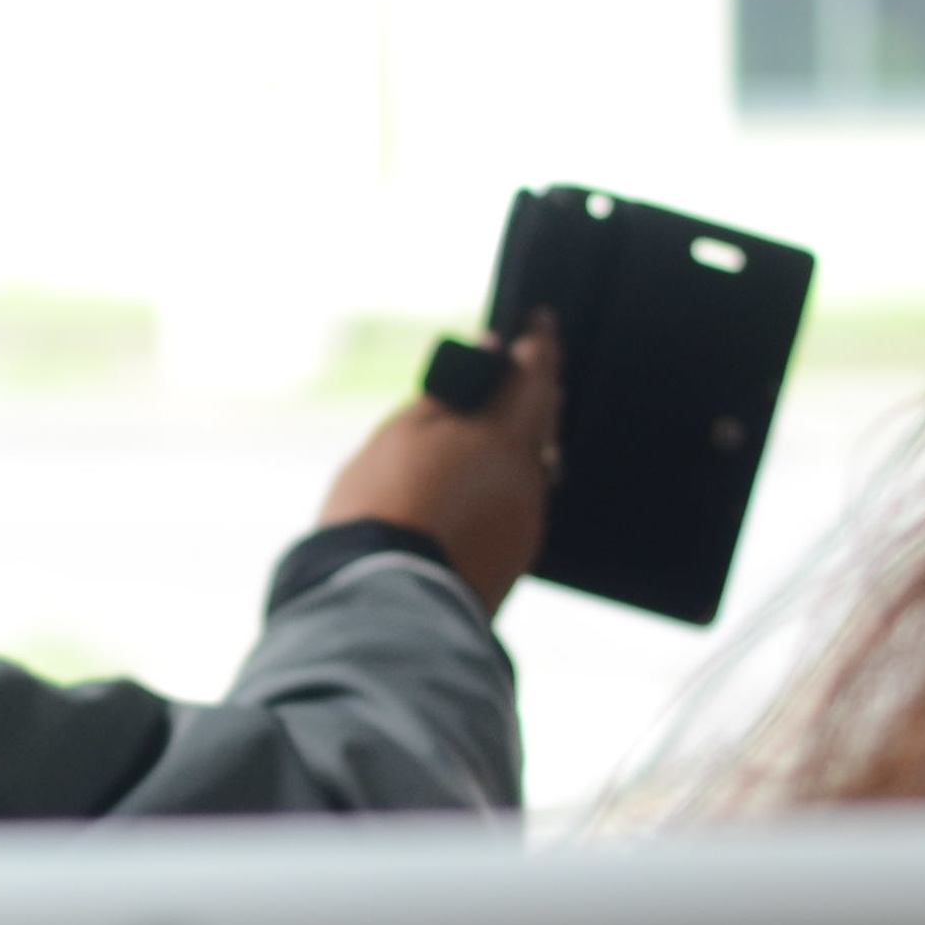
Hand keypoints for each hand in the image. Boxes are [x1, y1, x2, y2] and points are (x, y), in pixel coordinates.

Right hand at [316, 315, 562, 612]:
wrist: (379, 601)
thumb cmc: (381, 505)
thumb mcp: (403, 432)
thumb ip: (452, 390)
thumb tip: (489, 352)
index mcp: (505, 435)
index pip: (536, 372)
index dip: (538, 343)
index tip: (537, 323)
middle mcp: (528, 477)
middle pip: (544, 419)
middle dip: (536, 390)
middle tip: (524, 367)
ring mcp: (526, 521)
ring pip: (534, 464)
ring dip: (521, 439)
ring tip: (489, 428)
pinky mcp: (515, 557)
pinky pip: (518, 503)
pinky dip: (505, 483)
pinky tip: (475, 487)